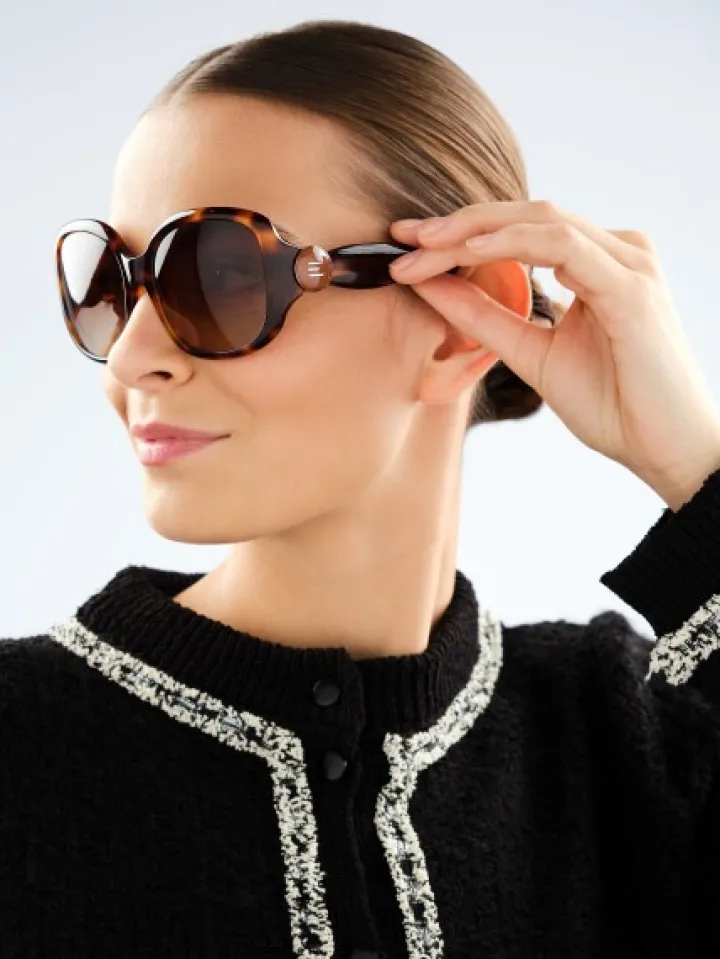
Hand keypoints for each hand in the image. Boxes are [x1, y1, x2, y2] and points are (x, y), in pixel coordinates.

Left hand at [389, 201, 719, 510]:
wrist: (664, 449)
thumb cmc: (613, 405)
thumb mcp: (531, 354)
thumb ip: (485, 317)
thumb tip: (431, 286)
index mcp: (596, 264)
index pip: (520, 231)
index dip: (461, 233)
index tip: (407, 245)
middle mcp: (615, 251)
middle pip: (525, 214)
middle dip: (457, 224)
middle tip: (402, 237)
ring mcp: (627, 262)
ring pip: (540, 220)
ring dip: (474, 230)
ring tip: (423, 245)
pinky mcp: (630, 285)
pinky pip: (562, 246)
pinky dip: (511, 244)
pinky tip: (469, 252)